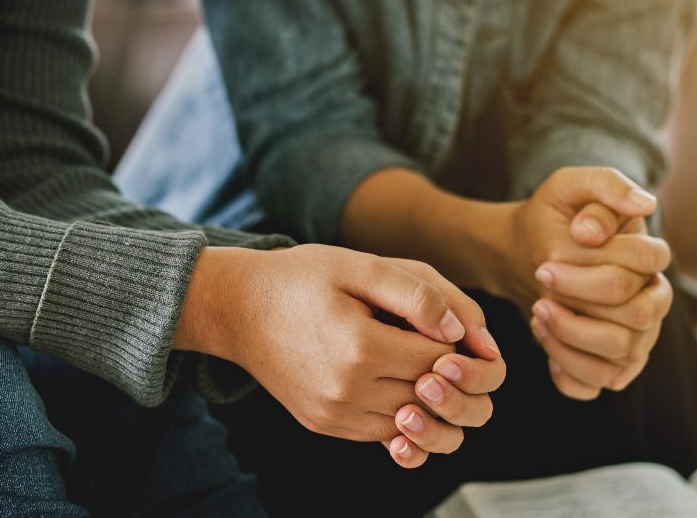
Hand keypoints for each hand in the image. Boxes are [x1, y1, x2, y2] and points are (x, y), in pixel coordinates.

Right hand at [175, 244, 500, 466]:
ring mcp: (332, 413)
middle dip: (442, 369)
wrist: (237, 308)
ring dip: (422, 394)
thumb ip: (416, 294)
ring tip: (410, 357)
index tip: (442, 320)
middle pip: (428, 394)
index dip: (451, 339)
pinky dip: (396, 410)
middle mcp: (347, 391)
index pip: (440, 359)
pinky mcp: (322, 424)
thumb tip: (458, 332)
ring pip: (409, 420)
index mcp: (361, 348)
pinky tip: (388, 377)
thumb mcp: (359, 265)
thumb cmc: (301, 278)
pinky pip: (379, 432)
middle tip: (430, 337)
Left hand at [478, 167, 672, 398]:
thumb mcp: (568, 187)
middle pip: (636, 317)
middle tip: (538, 288)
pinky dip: (567, 369)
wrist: (523, 254)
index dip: (592, 270)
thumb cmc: (553, 219)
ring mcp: (637, 338)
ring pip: (621, 355)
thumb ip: (605, 186)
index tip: (544, 264)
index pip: (645, 266)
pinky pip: (598, 384)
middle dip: (580, 304)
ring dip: (571, 338)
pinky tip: (545, 341)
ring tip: (538, 313)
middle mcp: (652, 302)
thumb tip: (644, 205)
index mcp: (650, 258)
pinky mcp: (611, 365)